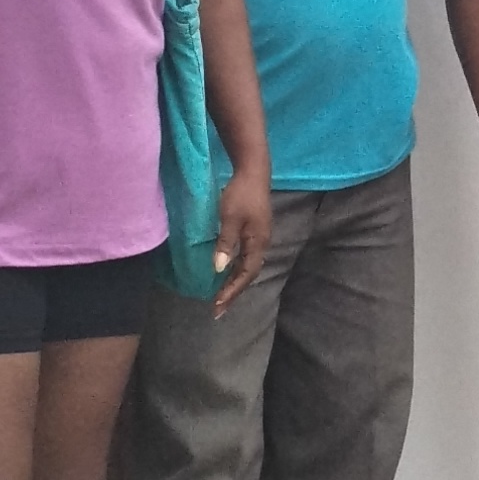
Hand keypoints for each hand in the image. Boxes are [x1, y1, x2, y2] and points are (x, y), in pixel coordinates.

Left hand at [210, 170, 270, 313]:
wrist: (253, 171)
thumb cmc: (240, 193)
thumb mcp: (230, 218)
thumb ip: (225, 243)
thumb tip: (219, 269)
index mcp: (258, 243)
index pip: (246, 275)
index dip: (231, 291)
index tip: (217, 305)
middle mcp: (261, 244)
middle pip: (249, 274)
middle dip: (233, 292)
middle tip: (218, 308)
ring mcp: (259, 237)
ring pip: (248, 266)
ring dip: (234, 281)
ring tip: (221, 295)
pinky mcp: (254, 230)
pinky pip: (245, 257)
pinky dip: (236, 269)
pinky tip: (226, 270)